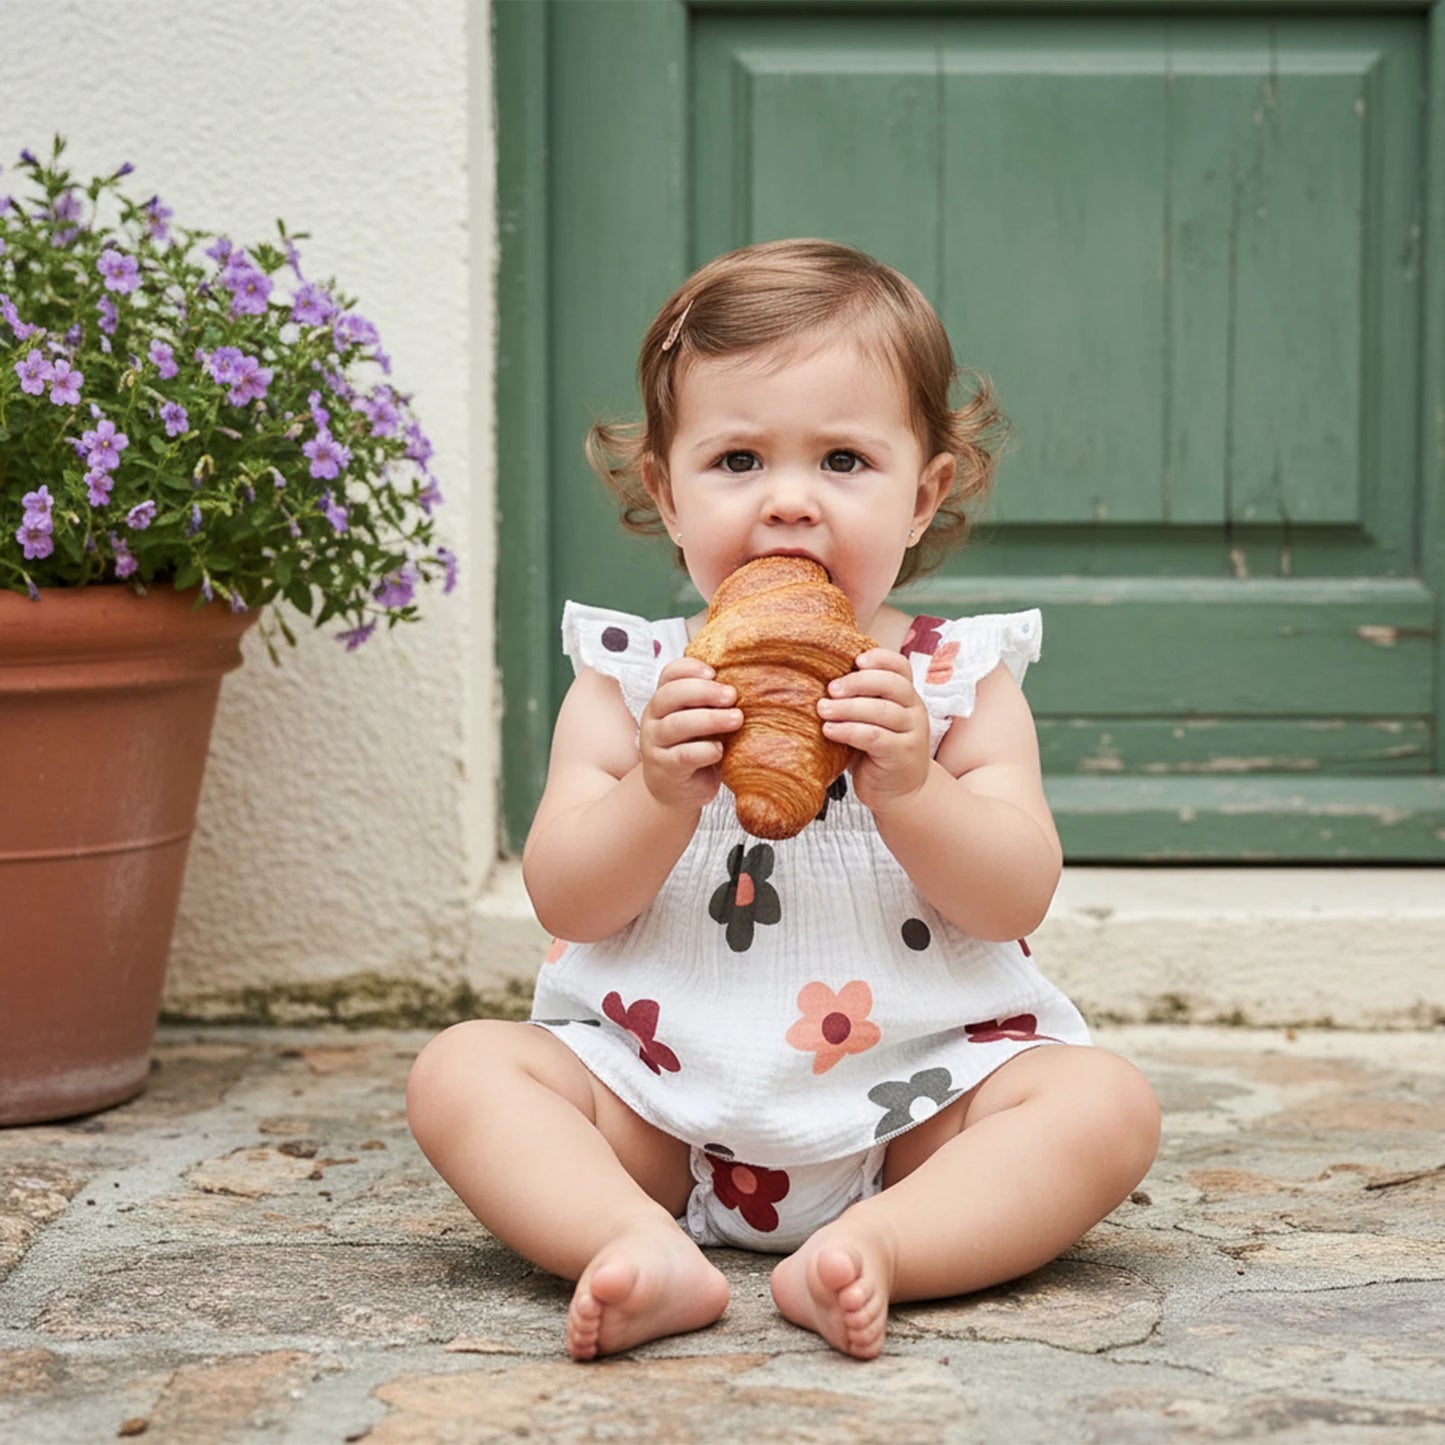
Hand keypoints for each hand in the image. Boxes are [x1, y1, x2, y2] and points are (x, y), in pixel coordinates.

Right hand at [638, 657, 742, 814]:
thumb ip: (711, 704)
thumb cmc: (694, 749)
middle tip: (732, 696)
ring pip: (677, 724)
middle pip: (670, 695)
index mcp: (664, 701)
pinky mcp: (664, 768)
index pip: (669, 674)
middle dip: (704, 692)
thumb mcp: (700, 721)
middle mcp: (654, 719)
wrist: (678, 791)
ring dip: (710, 719)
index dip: (690, 668)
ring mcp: (655, 744)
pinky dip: (704, 750)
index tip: (714, 672)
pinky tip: (720, 750)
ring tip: (736, 719)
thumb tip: (747, 683)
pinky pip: (682, 756)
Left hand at [817, 648, 931, 815]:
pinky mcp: (903, 754)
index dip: (879, 658)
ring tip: (823, 710)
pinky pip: (875, 737)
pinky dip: (850, 731)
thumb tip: (818, 679)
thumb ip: (859, 701)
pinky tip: (830, 730)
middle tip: (830, 689)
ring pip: (882, 711)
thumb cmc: (877, 753)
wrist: (900, 794)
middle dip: (858, 682)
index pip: (900, 666)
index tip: (855, 660)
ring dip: (848, 708)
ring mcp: (912, 732)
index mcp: (906, 696)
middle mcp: (915, 709)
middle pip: (891, 684)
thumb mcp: (871, 721)